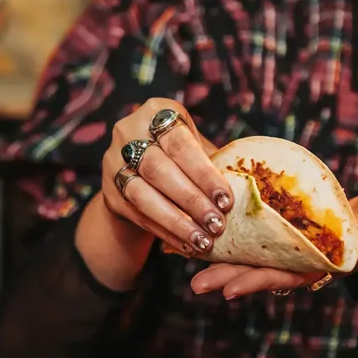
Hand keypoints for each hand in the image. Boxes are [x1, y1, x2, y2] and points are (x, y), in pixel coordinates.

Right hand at [100, 98, 232, 256]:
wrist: (138, 174)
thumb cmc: (180, 157)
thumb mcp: (195, 147)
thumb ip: (214, 160)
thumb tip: (248, 186)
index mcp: (156, 112)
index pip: (179, 143)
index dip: (204, 173)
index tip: (226, 200)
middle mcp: (127, 133)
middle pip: (159, 170)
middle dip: (191, 200)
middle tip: (217, 224)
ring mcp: (113, 164)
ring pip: (143, 196)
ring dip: (177, 221)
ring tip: (203, 241)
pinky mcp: (110, 194)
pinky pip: (139, 216)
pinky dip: (166, 232)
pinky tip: (186, 245)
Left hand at [190, 183, 357, 299]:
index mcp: (329, 261)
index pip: (291, 275)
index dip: (262, 281)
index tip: (233, 288)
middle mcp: (306, 259)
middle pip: (263, 271)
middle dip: (229, 277)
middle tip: (195, 284)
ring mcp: (295, 247)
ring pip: (253, 257)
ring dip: (220, 261)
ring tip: (185, 260)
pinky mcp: (287, 231)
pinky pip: (254, 237)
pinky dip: (229, 238)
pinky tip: (200, 234)